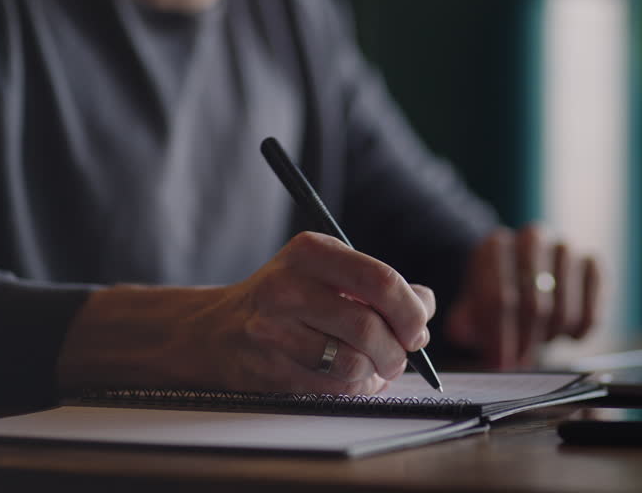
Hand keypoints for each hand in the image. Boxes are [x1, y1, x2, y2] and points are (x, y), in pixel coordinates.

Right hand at [58, 232, 434, 396]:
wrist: (216, 329)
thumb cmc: (290, 299)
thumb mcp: (331, 273)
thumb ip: (382, 285)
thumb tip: (425, 305)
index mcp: (311, 251)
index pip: (380, 280)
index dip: (410, 311)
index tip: (418, 329)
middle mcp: (287, 285)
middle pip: (369, 327)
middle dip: (397, 351)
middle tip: (401, 357)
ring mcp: (272, 328)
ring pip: (352, 363)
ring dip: (375, 374)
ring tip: (374, 368)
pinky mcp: (266, 366)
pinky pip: (330, 388)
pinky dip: (352, 390)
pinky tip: (350, 380)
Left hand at [445, 224, 598, 368]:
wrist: (525, 276)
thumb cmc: (498, 295)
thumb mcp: (473, 306)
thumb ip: (464, 320)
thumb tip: (461, 332)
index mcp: (496, 245)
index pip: (500, 298)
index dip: (500, 337)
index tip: (499, 363)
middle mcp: (533, 238)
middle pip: (534, 306)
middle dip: (524, 343)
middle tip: (517, 365)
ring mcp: (566, 249)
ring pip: (563, 312)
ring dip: (548, 338)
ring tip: (536, 342)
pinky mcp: (594, 264)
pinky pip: (591, 315)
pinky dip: (577, 334)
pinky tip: (564, 334)